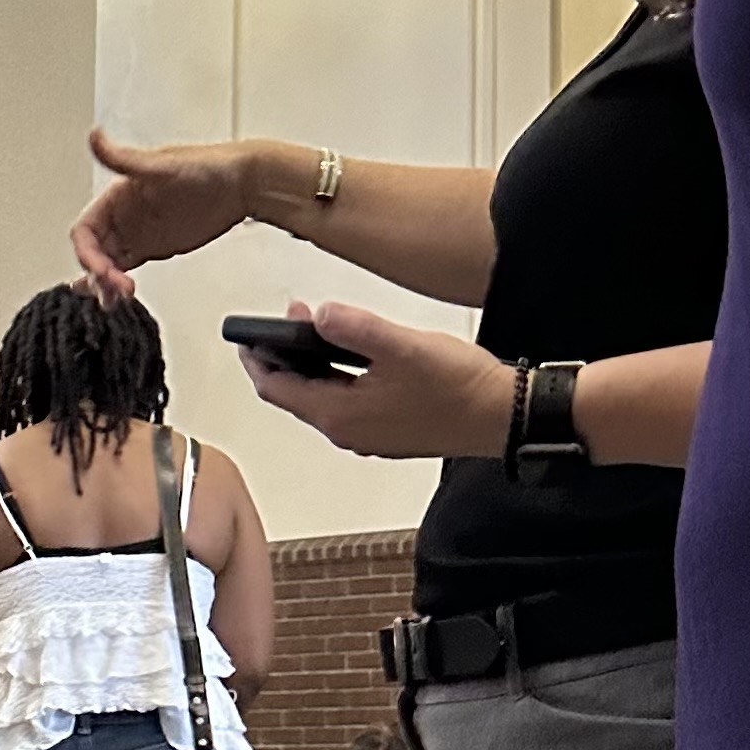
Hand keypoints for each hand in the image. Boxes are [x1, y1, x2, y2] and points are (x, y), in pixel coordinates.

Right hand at [72, 127, 250, 302]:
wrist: (242, 182)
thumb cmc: (206, 167)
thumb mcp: (161, 166)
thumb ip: (123, 159)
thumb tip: (95, 136)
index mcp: (117, 196)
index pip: (86, 230)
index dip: (87, 253)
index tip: (101, 270)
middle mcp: (123, 215)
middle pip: (94, 252)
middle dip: (98, 274)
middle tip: (116, 289)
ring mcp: (138, 233)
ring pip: (108, 264)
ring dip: (106, 283)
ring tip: (117, 299)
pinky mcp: (154, 247)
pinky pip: (126, 268)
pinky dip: (118, 283)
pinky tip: (117, 296)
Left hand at [241, 304, 517, 461]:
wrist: (502, 416)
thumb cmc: (457, 385)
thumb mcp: (401, 346)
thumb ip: (354, 328)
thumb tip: (318, 315)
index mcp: (339, 414)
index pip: (276, 389)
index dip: (257, 359)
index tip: (247, 334)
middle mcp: (347, 431)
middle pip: (296, 394)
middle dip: (285, 355)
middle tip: (290, 317)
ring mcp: (368, 434)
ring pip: (322, 397)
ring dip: (313, 363)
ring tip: (319, 325)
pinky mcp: (388, 430)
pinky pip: (346, 402)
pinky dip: (337, 375)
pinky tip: (353, 351)